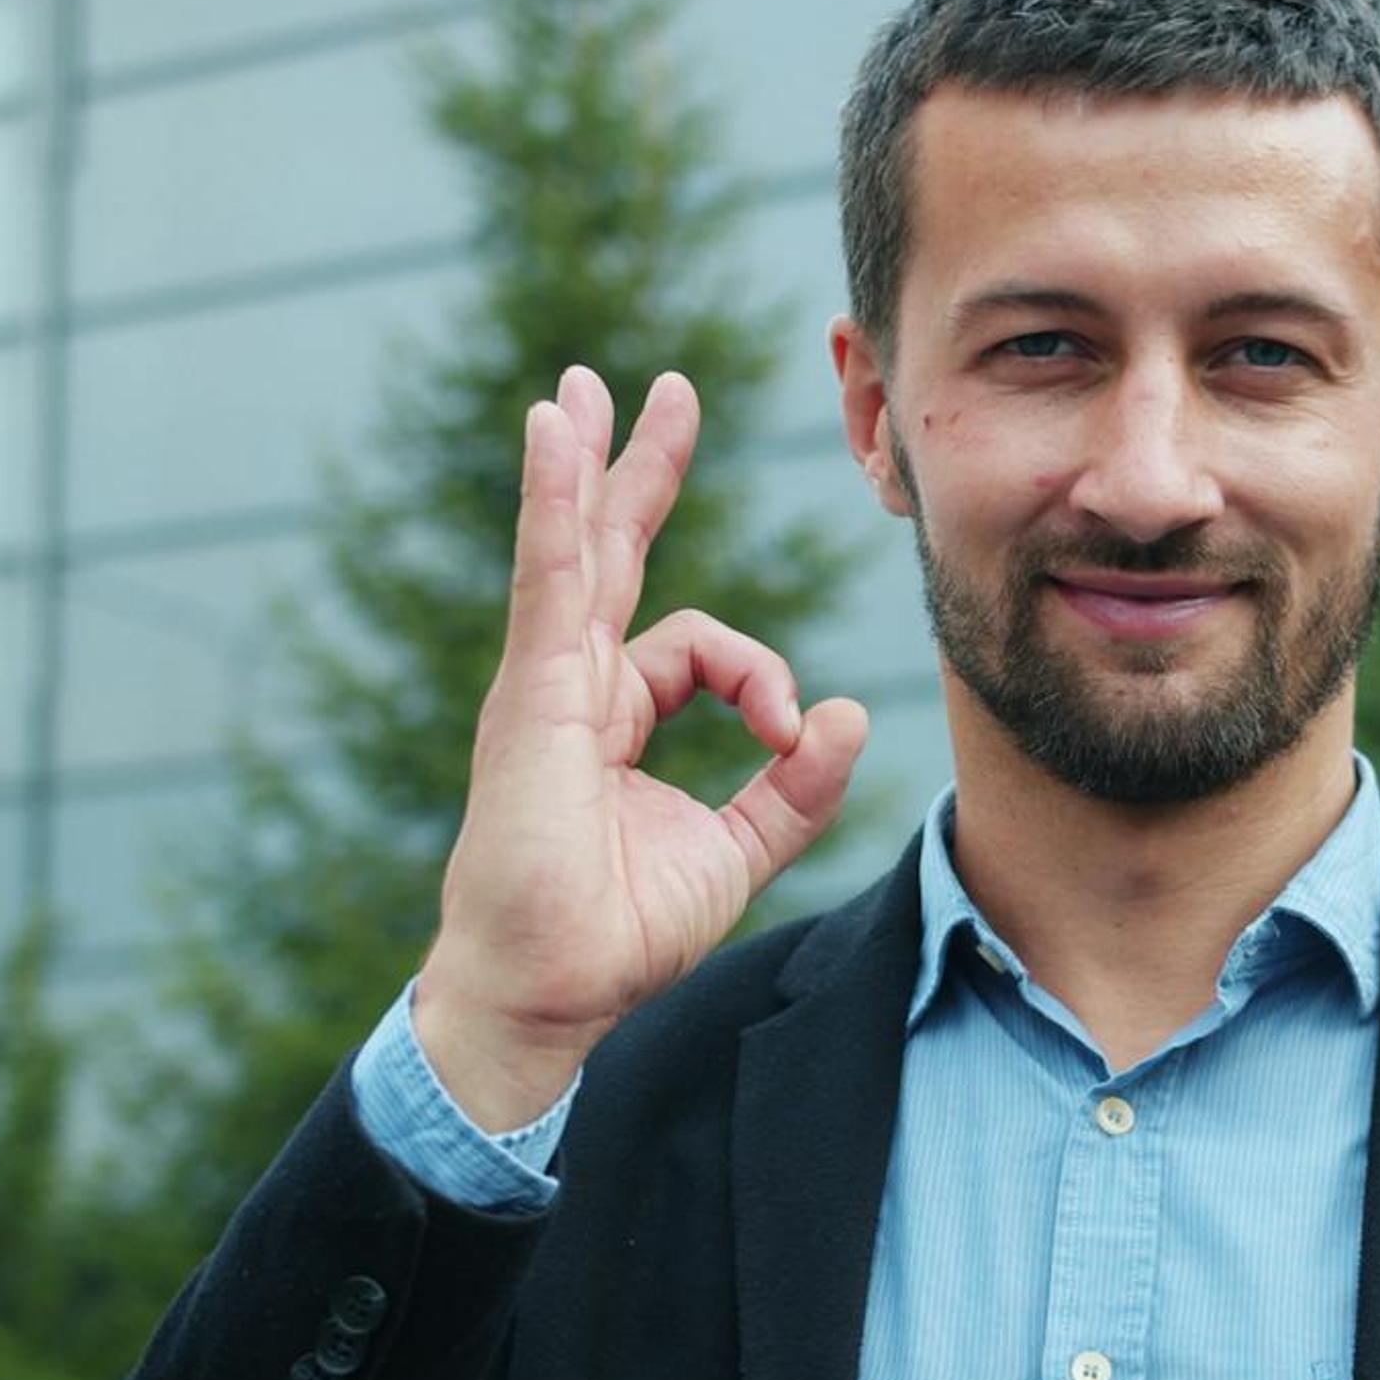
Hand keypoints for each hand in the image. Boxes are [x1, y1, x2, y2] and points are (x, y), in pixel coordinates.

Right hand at [414, 365, 869, 1129]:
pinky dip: (552, 501)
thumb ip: (794, 786)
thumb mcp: (736, 850)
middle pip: (614, 555)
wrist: (554, 991)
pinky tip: (553, 432)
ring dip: (583, 463)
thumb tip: (847, 715)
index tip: (789, 734)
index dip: (762, 677)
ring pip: (575, 551)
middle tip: (658, 392)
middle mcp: (575, 687)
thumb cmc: (619, 933)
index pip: (700, 647)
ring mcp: (546, 685)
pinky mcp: (532, 693)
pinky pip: (549, 576)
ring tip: (582, 388)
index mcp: (617, 717)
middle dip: (638, 472)